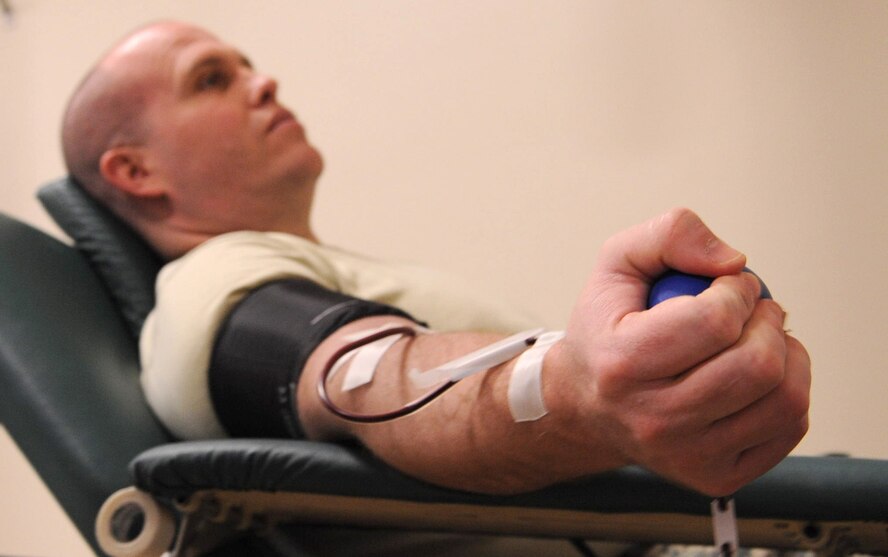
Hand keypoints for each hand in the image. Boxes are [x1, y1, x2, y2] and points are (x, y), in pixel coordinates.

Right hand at [556, 208, 810, 494]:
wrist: (585, 404)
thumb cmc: (606, 329)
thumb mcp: (617, 262)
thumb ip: (670, 235)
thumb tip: (734, 262)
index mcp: (621, 364)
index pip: (714, 322)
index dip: (738, 289)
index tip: (728, 284)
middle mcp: (652, 420)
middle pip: (757, 365)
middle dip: (768, 320)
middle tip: (752, 309)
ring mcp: (686, 456)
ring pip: (783, 400)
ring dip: (786, 353)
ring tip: (759, 338)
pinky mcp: (715, 477)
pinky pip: (788, 428)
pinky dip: (788, 390)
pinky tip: (759, 375)